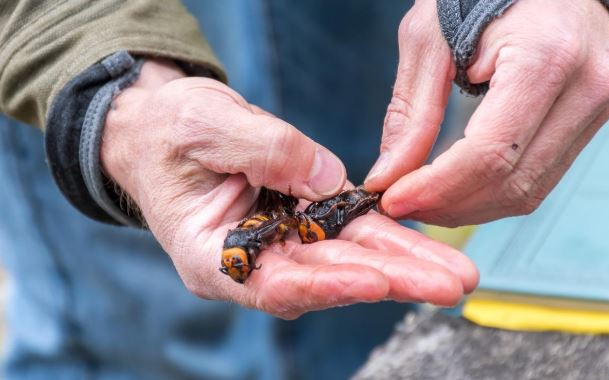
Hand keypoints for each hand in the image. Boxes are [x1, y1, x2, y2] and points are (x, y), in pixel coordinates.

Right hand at [101, 59, 477, 318]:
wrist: (164, 127)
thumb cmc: (168, 131)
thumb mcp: (201, 126)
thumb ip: (262, 150)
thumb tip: (328, 177)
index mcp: (212, 255)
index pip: (274, 283)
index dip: (326, 284)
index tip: (375, 281)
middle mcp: (254, 257)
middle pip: (326, 276)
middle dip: (388, 280)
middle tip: (445, 285)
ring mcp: (281, 239)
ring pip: (347, 256)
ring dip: (401, 264)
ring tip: (452, 273)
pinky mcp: (303, 215)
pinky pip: (349, 226)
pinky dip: (386, 234)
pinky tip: (424, 244)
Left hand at [365, 0, 608, 225]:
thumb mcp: (428, 38)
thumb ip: (411, 112)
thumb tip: (388, 175)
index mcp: (546, 56)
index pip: (490, 152)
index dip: (436, 188)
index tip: (392, 199)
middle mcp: (587, 86)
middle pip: (511, 182)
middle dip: (446, 205)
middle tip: (399, 204)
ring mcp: (597, 107)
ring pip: (527, 191)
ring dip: (466, 207)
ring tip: (421, 199)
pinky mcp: (588, 121)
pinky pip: (538, 178)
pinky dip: (489, 193)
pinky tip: (454, 188)